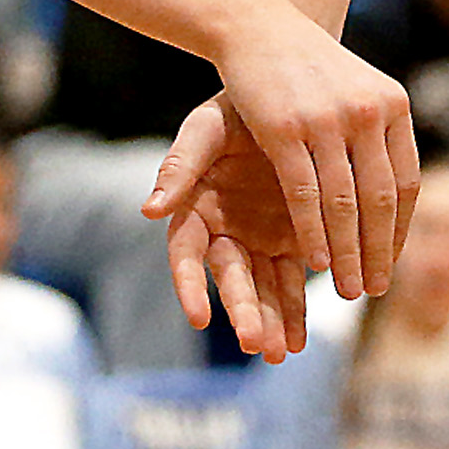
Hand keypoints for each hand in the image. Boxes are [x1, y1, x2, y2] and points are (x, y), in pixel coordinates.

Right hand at [142, 97, 311, 359]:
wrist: (288, 97)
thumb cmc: (238, 107)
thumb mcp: (208, 128)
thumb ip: (181, 166)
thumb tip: (148, 211)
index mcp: (195, 207)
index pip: (186, 254)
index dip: (190, 285)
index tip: (198, 317)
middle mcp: (224, 231)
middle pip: (231, 278)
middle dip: (244, 311)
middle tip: (258, 343)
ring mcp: (258, 240)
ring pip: (263, 289)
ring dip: (272, 321)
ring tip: (283, 351)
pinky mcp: (290, 243)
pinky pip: (293, 282)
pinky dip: (295, 310)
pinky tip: (299, 339)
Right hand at [207, 12, 418, 303]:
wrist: (259, 25)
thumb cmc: (309, 67)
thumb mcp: (358, 91)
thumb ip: (379, 138)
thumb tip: (402, 195)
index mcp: (394, 104)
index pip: (408, 182)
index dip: (400, 230)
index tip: (391, 262)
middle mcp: (369, 111)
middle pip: (383, 199)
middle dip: (379, 252)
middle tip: (374, 289)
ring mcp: (329, 119)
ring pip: (347, 203)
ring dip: (350, 252)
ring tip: (348, 288)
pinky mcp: (286, 128)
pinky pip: (307, 192)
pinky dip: (315, 231)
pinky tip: (316, 260)